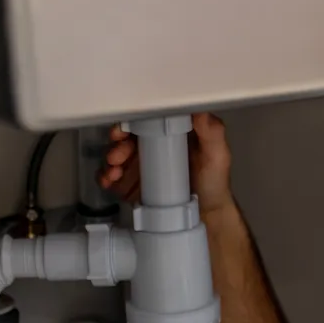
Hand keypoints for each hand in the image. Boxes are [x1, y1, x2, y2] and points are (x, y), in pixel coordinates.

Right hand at [99, 112, 234, 217]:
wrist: (206, 215)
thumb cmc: (213, 181)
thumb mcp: (217, 154)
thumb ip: (212, 131)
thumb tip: (198, 107)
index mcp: (169, 133)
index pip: (145, 119)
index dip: (132, 120)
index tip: (126, 128)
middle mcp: (152, 145)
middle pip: (125, 136)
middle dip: (117, 143)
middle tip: (118, 155)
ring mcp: (139, 164)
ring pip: (115, 155)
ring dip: (110, 160)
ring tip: (115, 171)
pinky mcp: (130, 183)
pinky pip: (111, 176)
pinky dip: (106, 176)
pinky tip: (110, 180)